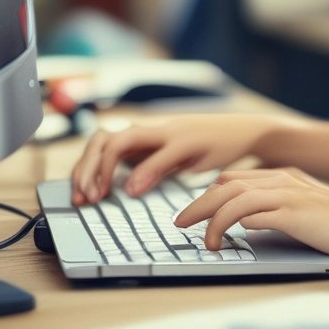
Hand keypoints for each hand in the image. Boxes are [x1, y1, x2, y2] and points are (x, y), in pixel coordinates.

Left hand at [70, 113, 295, 204]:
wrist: (247, 131)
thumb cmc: (210, 147)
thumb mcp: (175, 159)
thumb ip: (150, 166)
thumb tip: (123, 184)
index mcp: (145, 135)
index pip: (102, 142)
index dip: (85, 167)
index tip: (81, 196)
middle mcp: (152, 129)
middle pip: (104, 137)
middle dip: (87, 167)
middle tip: (83, 198)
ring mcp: (170, 132)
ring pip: (124, 139)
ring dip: (105, 166)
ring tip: (99, 194)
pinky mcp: (190, 140)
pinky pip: (161, 153)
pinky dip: (145, 170)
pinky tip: (134, 189)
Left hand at [174, 167, 328, 257]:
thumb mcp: (304, 212)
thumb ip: (277, 211)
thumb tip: (247, 223)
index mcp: (284, 177)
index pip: (235, 178)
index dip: (209, 193)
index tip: (193, 211)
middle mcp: (282, 179)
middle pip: (227, 184)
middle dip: (198, 203)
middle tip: (179, 223)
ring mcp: (287, 194)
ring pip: (233, 197)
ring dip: (210, 219)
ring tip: (200, 240)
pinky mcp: (293, 212)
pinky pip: (251, 214)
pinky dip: (230, 225)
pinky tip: (224, 239)